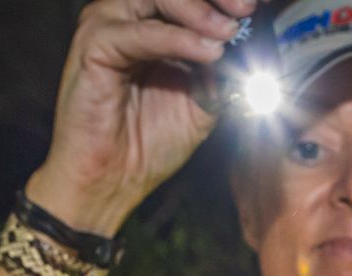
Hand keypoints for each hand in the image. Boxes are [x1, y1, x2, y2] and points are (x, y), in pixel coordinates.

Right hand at [27, 0, 255, 233]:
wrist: (114, 181)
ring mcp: (108, 27)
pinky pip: (139, 32)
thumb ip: (224, 71)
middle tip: (247, 10)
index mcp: (155, 25)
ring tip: (228, 32)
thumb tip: (251, 45)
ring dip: (197, 11)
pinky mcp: (93, 46)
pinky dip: (176, 39)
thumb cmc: (148, 144)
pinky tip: (207, 52)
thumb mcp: (204, 102)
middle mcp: (129, 17)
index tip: (258, 6)